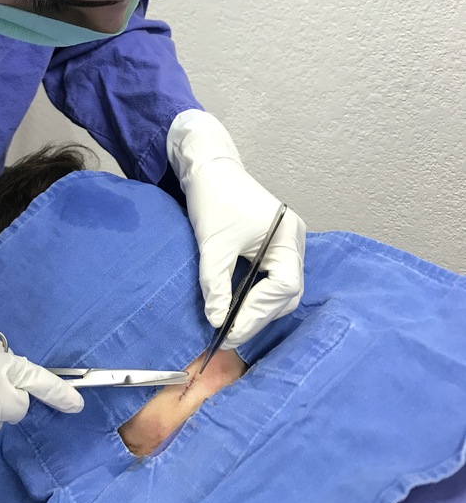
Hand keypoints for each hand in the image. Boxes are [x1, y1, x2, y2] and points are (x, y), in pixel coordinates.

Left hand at [168, 110, 305, 347]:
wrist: (208, 168)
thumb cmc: (213, 198)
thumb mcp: (213, 244)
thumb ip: (216, 284)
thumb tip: (217, 322)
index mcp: (287, 236)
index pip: (284, 286)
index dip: (259, 312)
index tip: (231, 330)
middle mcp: (294, 241)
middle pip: (287, 292)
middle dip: (259, 315)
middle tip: (230, 334)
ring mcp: (286, 243)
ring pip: (281, 288)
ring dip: (258, 308)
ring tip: (232, 325)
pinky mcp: (274, 245)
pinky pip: (272, 278)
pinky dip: (257, 295)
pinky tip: (238, 306)